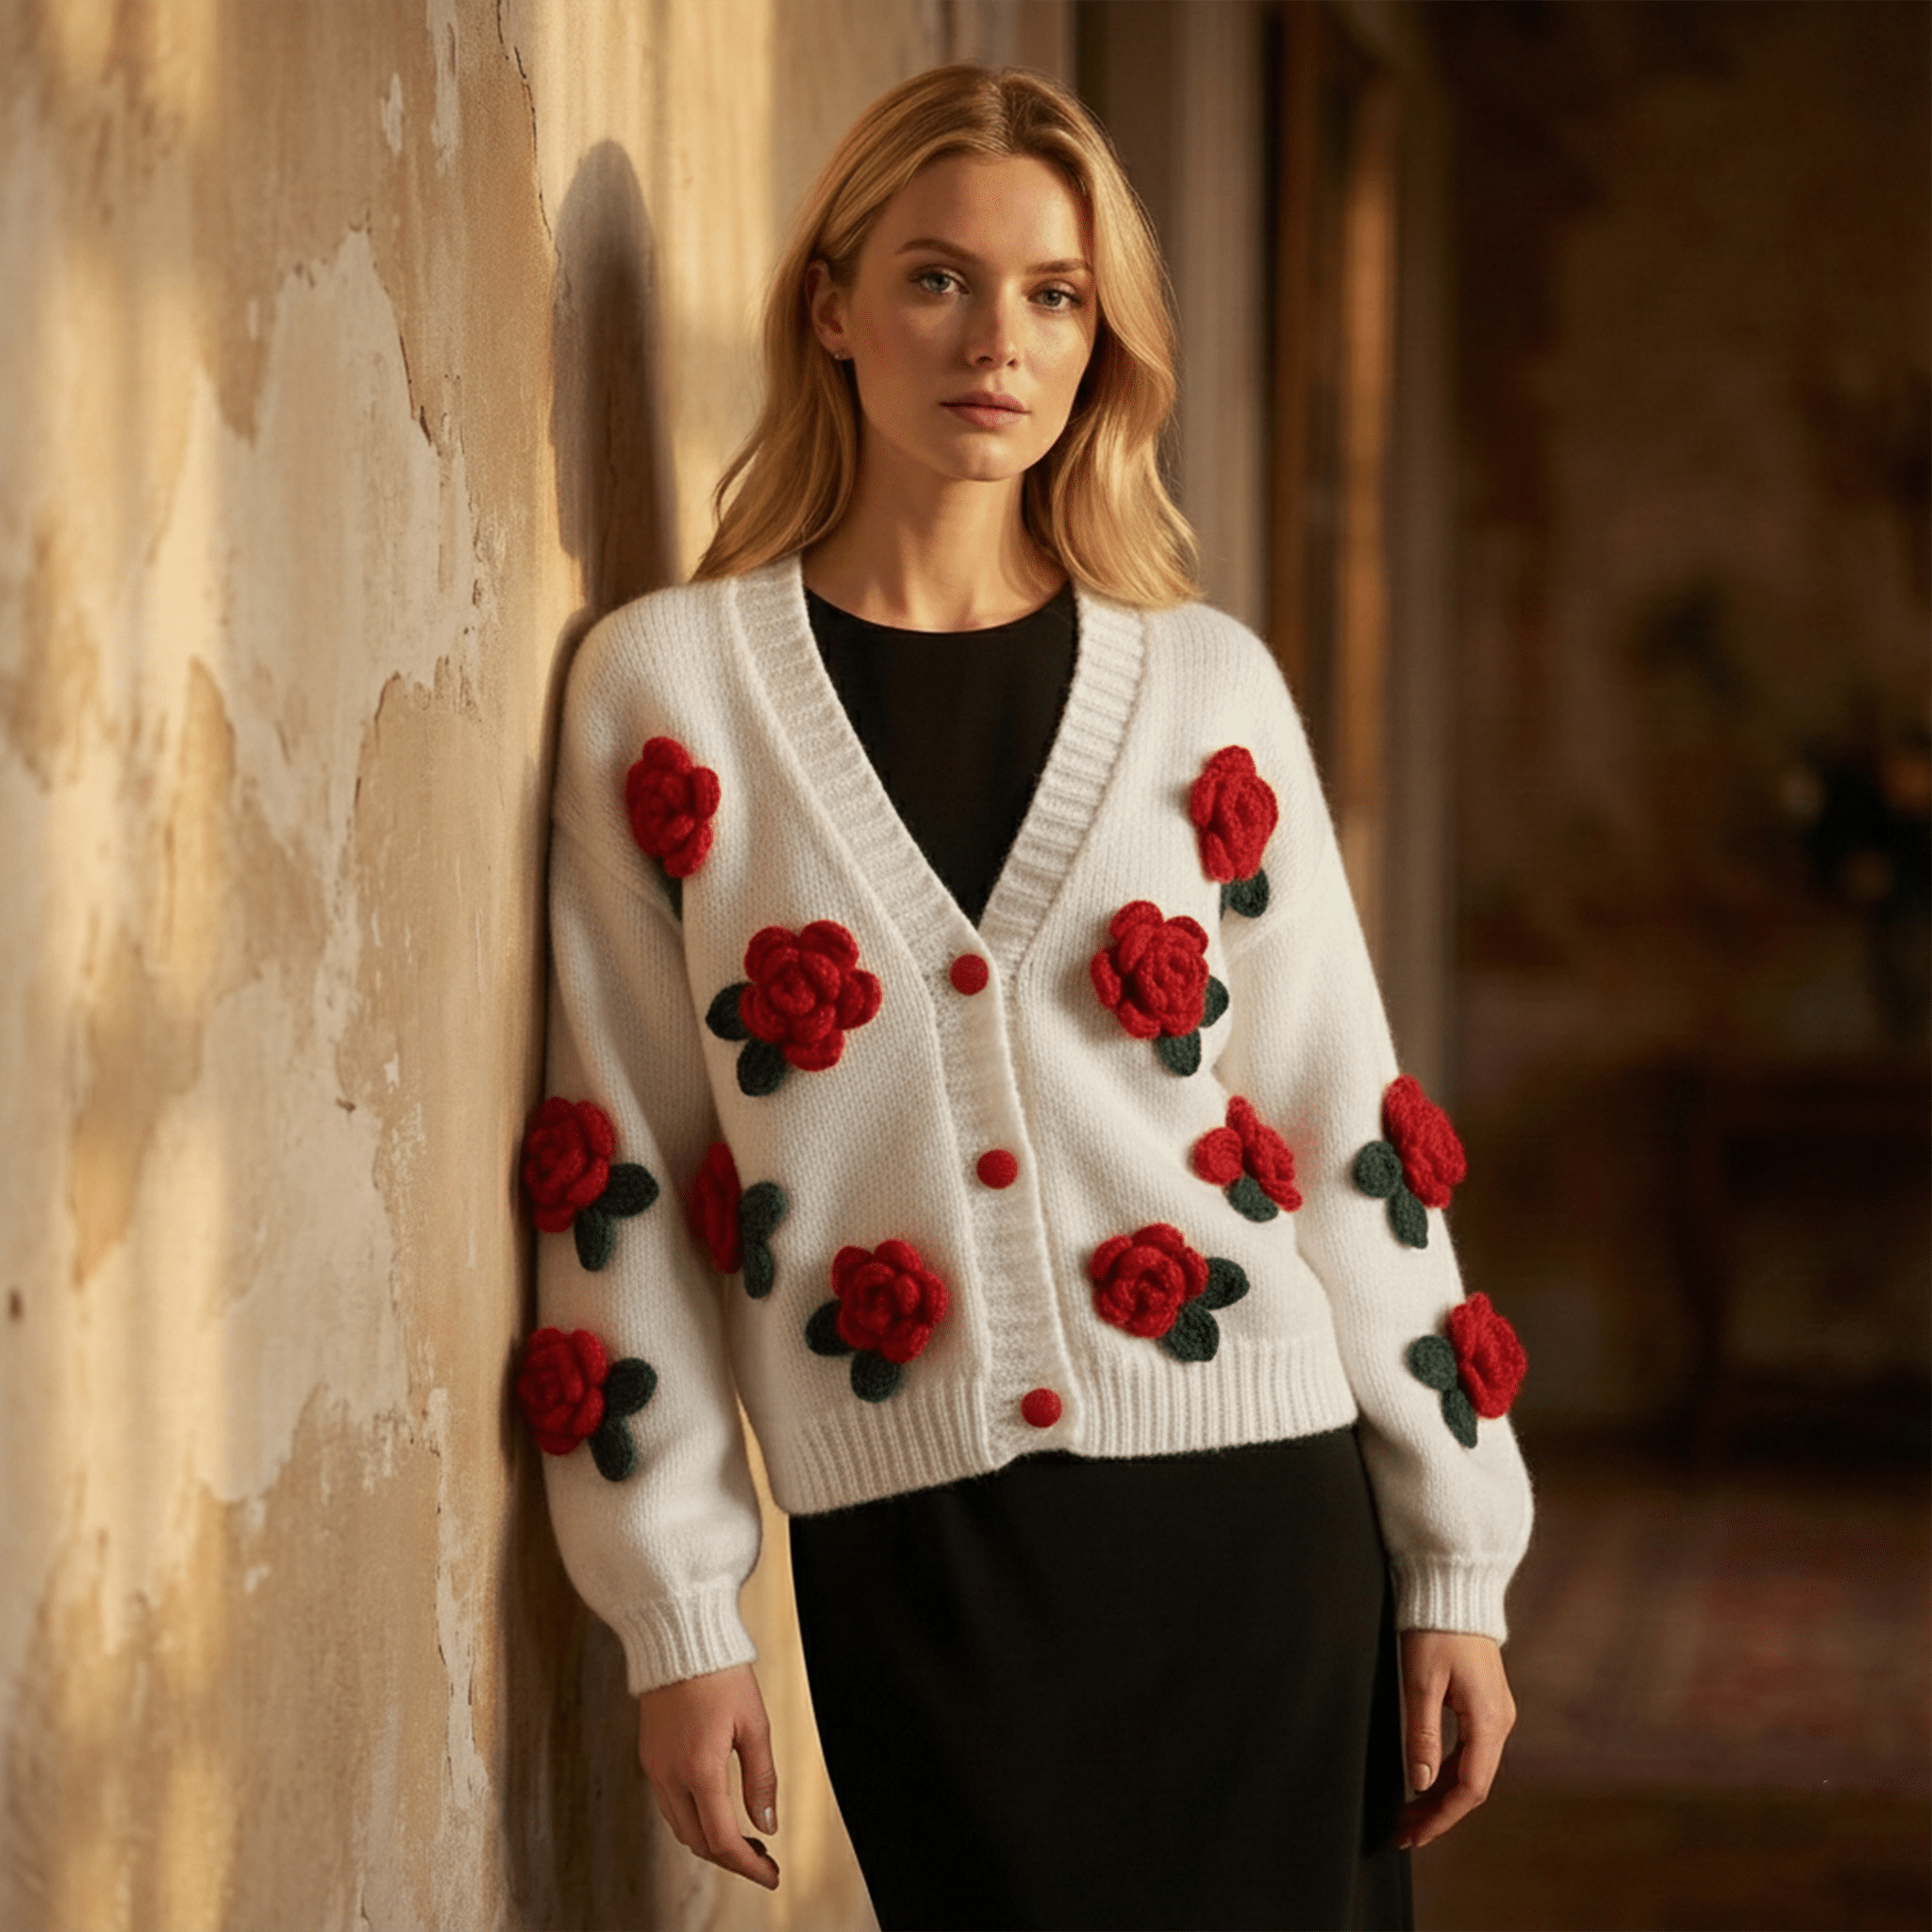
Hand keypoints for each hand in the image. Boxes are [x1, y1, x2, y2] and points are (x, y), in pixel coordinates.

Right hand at [637, 1663, 780, 1889]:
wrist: (679, 1638)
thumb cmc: (722, 1675)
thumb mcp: (754, 1724)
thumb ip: (761, 1779)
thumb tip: (767, 1826)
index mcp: (700, 1769)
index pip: (722, 1840)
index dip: (748, 1866)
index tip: (771, 1876)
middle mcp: (670, 1775)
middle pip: (698, 1842)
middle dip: (730, 1858)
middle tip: (762, 1859)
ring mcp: (655, 1768)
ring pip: (680, 1827)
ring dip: (710, 1841)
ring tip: (744, 1839)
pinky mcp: (649, 1756)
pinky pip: (668, 1805)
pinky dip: (693, 1819)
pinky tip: (715, 1810)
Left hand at [1395, 1630, 1515, 1849]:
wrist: (1453, 1586)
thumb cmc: (1435, 1628)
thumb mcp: (1420, 1679)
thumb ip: (1422, 1732)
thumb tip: (1420, 1781)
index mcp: (1488, 1720)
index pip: (1469, 1788)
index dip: (1441, 1817)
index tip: (1412, 1835)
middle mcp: (1498, 1722)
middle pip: (1471, 1785)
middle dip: (1437, 1812)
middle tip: (1401, 1832)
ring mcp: (1494, 1713)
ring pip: (1470, 1770)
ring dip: (1440, 1794)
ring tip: (1407, 1814)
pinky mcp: (1484, 1704)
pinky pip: (1469, 1752)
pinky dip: (1447, 1772)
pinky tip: (1424, 1781)